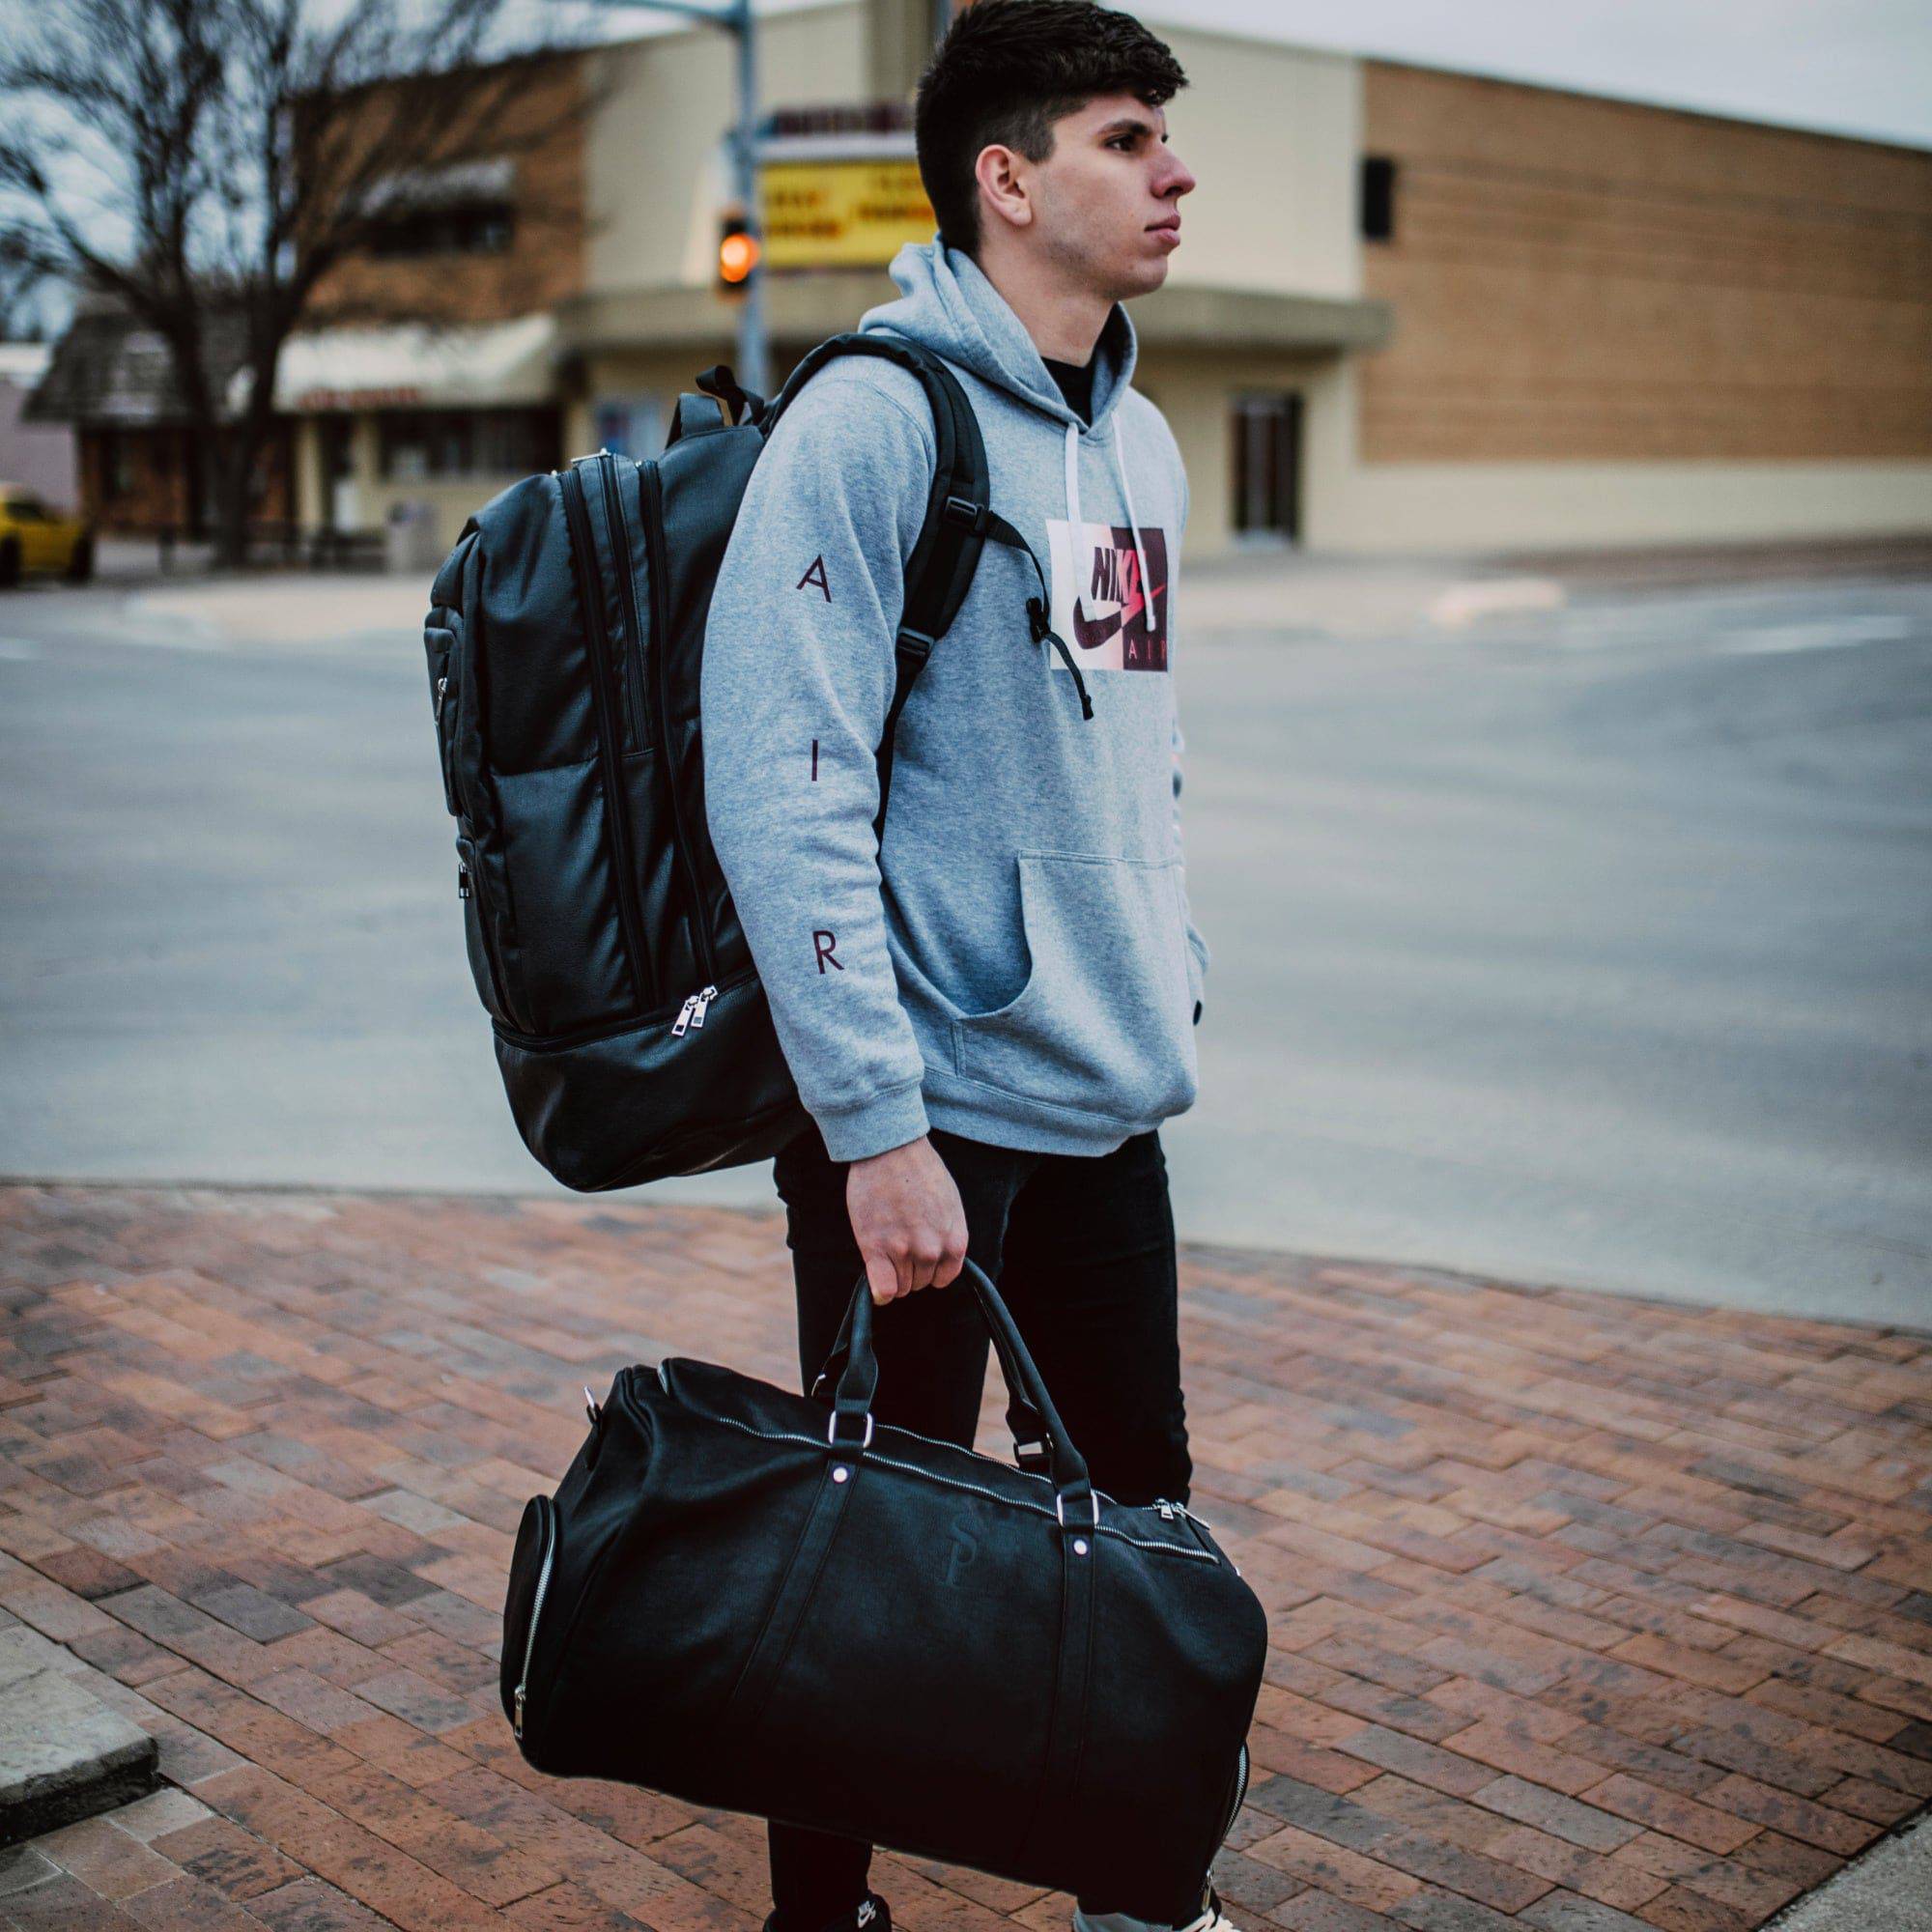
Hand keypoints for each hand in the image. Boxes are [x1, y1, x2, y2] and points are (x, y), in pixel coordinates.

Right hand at [846, 1134, 968, 1304]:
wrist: (891, 1149)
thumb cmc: (919, 1170)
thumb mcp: (949, 1204)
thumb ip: (947, 1234)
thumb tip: (938, 1256)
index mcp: (955, 1240)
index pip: (944, 1278)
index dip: (929, 1270)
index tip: (918, 1257)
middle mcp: (932, 1250)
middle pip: (920, 1283)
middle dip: (909, 1269)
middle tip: (897, 1241)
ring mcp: (904, 1251)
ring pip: (900, 1287)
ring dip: (892, 1273)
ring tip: (885, 1245)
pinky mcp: (876, 1249)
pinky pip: (883, 1289)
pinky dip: (880, 1291)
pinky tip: (876, 1279)